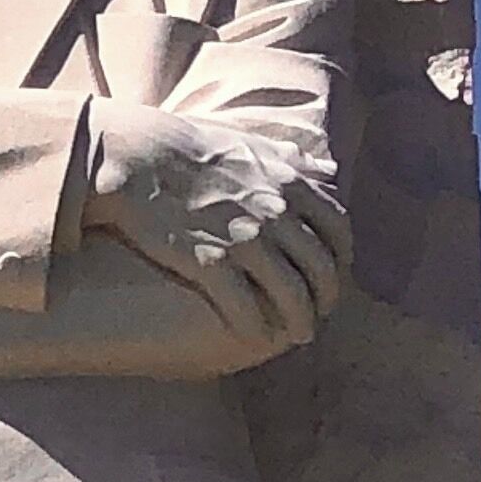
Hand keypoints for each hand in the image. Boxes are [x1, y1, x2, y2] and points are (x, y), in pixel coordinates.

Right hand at [85, 105, 350, 350]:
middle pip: (319, 266)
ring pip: (291, 292)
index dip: (340, 258)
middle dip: (326, 297)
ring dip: (300, 320)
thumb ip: (293, 160)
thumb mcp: (252, 143)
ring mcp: (246, 239)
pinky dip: (257, 326)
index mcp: (289, 184)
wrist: (139, 157)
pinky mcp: (211, 262)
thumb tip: (326, 169)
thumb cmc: (189, 147)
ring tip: (298, 336)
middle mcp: (276, 213)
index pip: (336, 228)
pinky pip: (245, 305)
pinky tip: (257, 338)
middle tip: (320, 314)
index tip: (333, 274)